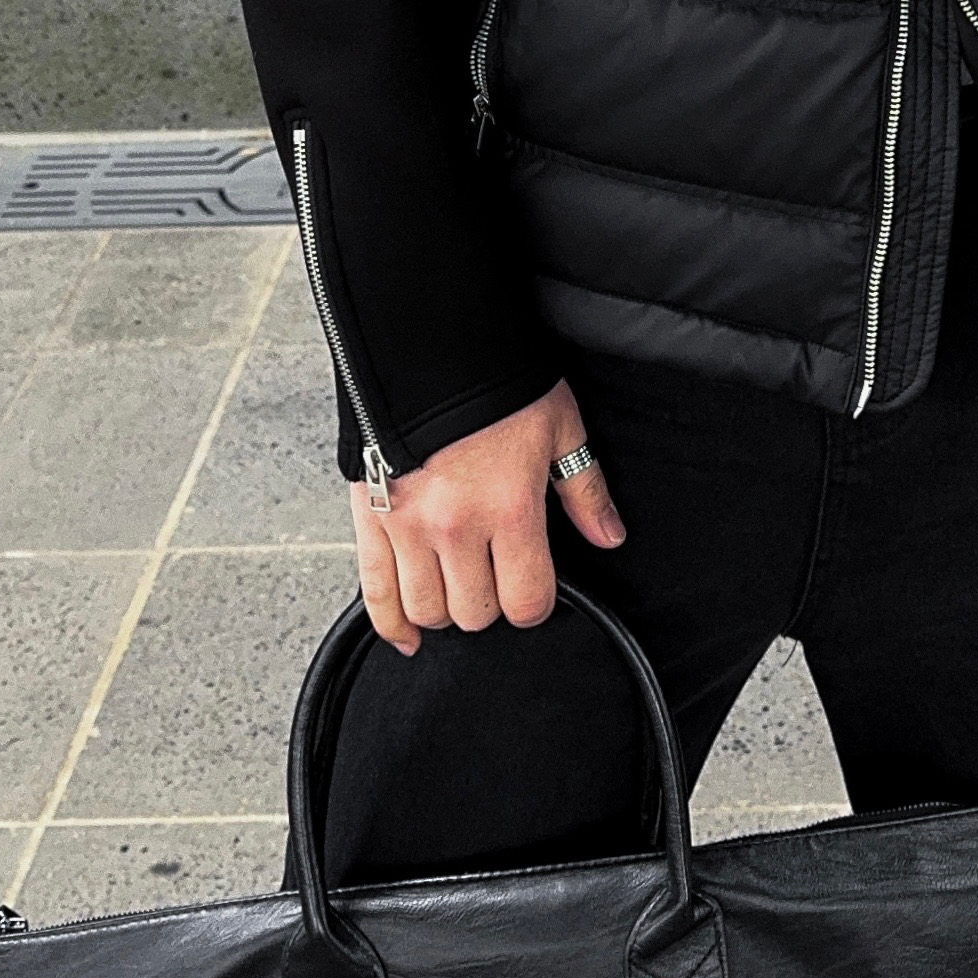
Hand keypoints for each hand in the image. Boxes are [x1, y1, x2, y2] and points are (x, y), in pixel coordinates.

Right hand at [350, 381, 624, 654]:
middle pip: (475, 613)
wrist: (428, 342)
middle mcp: (455, 527)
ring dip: (447, 609)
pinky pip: (375, 593)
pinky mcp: (368, 518)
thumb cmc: (497, 382)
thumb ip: (584, 490)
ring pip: (427, 610)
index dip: (535, 603)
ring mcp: (407, 527)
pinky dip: (390, 623)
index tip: (534, 586)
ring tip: (459, 584)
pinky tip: (408, 635)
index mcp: (508, 509)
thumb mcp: (559, 427)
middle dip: (492, 603)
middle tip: (496, 574)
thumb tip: (609, 537)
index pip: (526, 603)